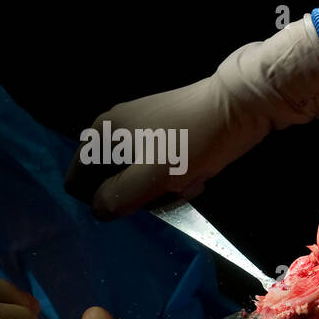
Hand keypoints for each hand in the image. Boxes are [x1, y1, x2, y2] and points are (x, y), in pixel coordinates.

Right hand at [65, 15, 318, 217]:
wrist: (241, 107)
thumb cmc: (191, 142)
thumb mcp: (150, 177)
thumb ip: (116, 198)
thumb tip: (98, 211)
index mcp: (102, 133)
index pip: (77, 180)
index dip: (99, 200)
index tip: (129, 204)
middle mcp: (115, 128)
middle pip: (111, 182)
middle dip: (137, 196)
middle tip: (163, 193)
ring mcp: (143, 131)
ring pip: (139, 180)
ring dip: (160, 190)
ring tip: (184, 183)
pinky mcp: (167, 135)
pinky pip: (159, 170)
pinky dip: (175, 179)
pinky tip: (195, 176)